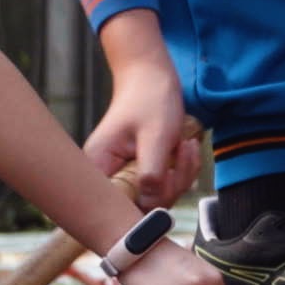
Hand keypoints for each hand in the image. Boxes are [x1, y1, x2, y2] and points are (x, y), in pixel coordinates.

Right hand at [83, 60, 202, 208]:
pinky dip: (182, 170)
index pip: (115, 207)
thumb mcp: (155, 135)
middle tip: (182, 154)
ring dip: (181, 175)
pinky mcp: (142, 172)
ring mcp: (126, 175)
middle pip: (141, 206)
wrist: (152, 77)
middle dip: (170, 185)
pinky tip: (185, 148)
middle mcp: (108, 175)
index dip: (145, 204)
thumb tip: (150, 205)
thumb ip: (151, 173)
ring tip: (186, 146)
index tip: (167, 178)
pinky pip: (165, 186)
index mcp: (98, 166)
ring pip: (158, 197)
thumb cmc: (150, 99)